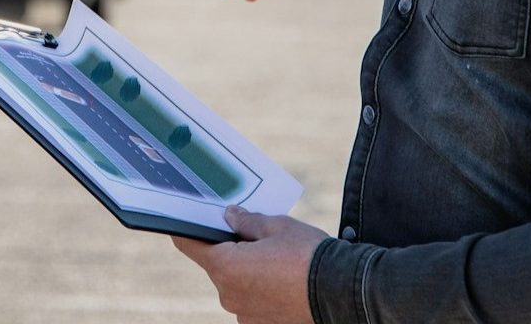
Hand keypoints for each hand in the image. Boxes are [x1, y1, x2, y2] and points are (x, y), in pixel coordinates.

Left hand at [172, 206, 327, 323]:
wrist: (344, 292)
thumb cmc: (309, 255)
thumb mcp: (278, 226)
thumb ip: (247, 220)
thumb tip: (230, 216)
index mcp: (225, 267)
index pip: (189, 244)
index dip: (187, 229)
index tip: (187, 219)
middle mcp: (228, 295)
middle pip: (218, 265)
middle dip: (231, 249)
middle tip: (255, 235)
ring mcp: (244, 314)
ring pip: (236, 284)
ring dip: (248, 271)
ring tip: (277, 260)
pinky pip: (252, 301)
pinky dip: (262, 290)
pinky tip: (283, 280)